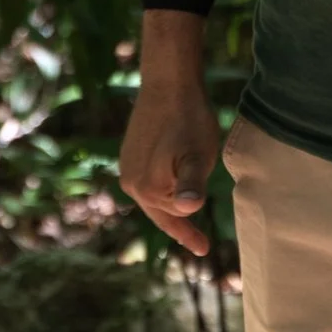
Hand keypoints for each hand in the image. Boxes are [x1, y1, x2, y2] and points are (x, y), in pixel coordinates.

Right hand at [119, 11, 221, 254]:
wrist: (168, 82)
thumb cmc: (189, 119)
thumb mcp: (198, 154)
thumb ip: (192, 184)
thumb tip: (188, 207)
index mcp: (146, 188)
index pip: (172, 221)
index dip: (188, 236)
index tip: (205, 250)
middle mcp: (130, 181)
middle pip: (159, 212)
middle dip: (178, 225)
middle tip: (199, 241)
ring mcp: (127, 165)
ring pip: (153, 197)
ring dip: (170, 207)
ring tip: (187, 217)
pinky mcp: (130, 151)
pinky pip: (148, 181)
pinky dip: (162, 190)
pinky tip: (172, 188)